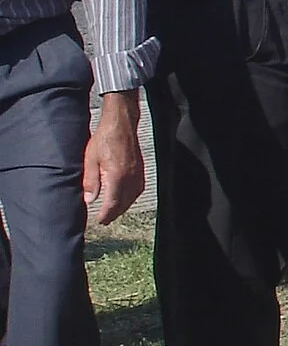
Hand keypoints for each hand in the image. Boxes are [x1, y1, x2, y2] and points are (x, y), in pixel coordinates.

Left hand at [83, 91, 143, 224]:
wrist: (121, 123)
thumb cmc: (104, 138)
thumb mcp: (90, 159)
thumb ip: (90, 181)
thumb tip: (89, 200)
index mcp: (116, 176)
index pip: (112, 203)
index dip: (106, 215)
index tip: (99, 221)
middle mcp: (130, 177)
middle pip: (124, 203)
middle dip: (114, 214)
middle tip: (105, 220)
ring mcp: (137, 173)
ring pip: (133, 197)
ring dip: (123, 207)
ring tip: (114, 212)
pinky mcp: (140, 169)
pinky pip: (138, 189)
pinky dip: (132, 197)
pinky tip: (126, 198)